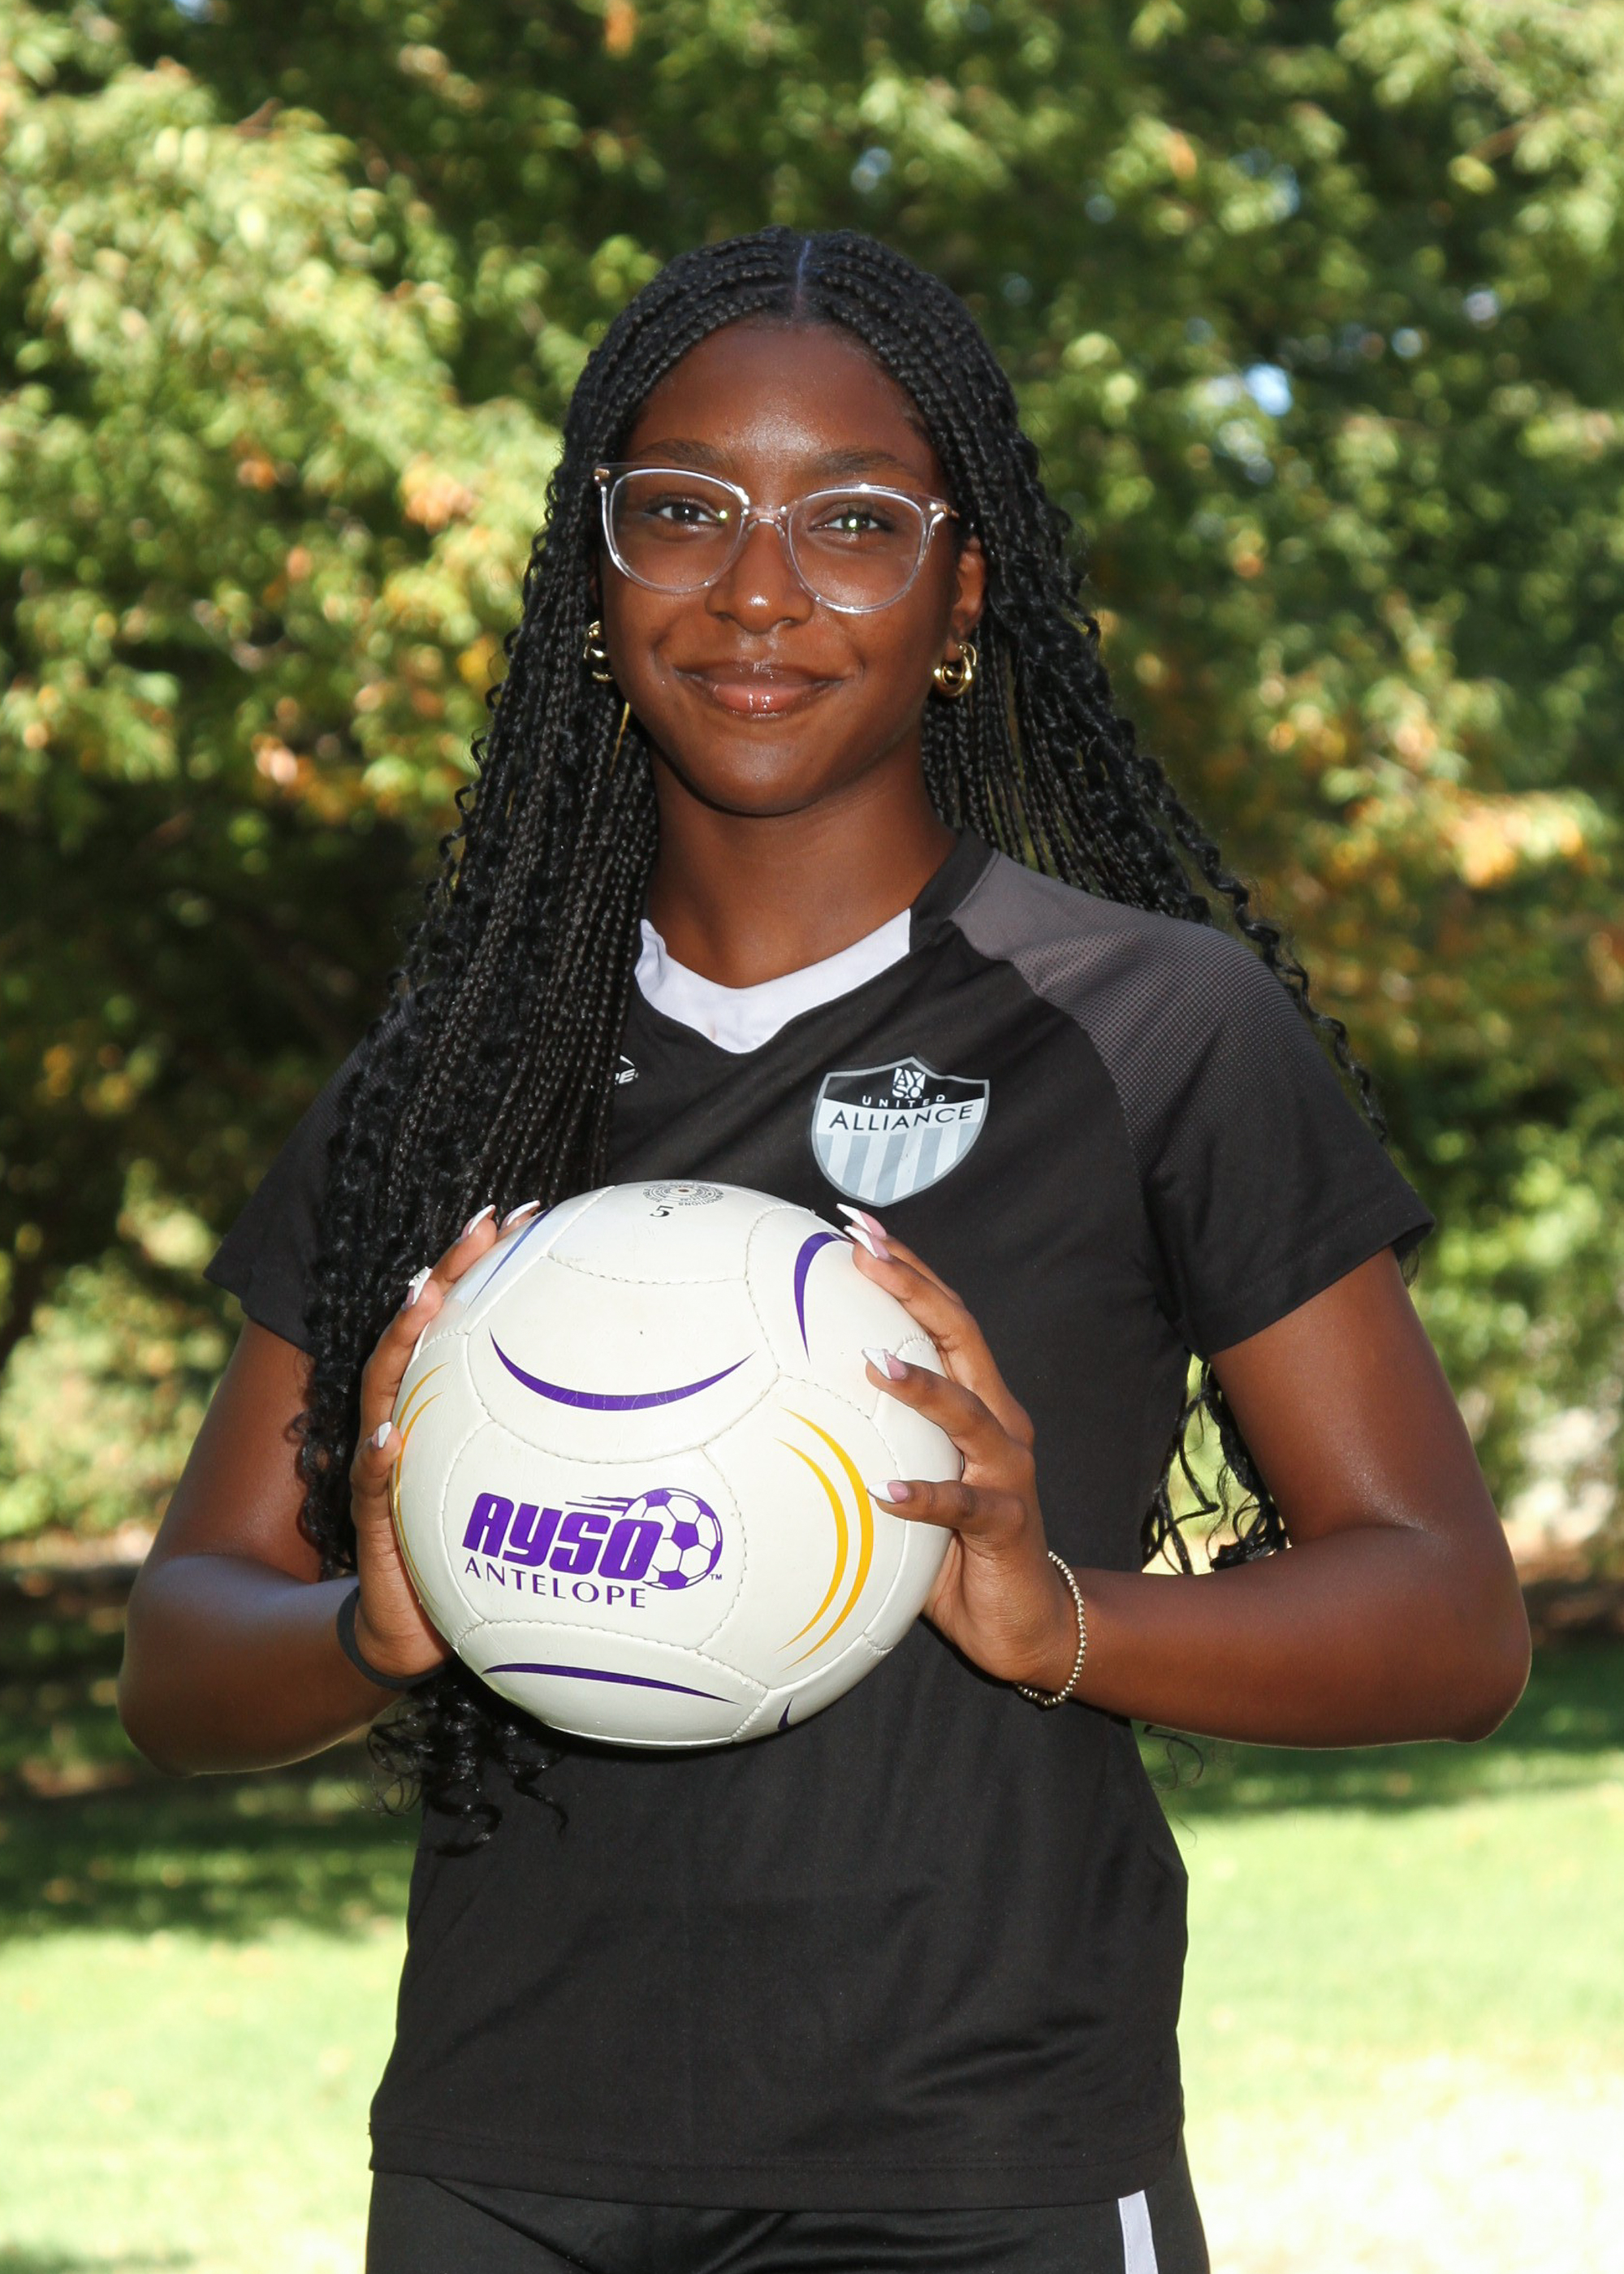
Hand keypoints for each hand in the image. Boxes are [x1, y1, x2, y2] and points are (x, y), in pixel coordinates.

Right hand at [346, 1199, 536, 1681]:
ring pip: (387, 1389)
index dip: (488, 1264)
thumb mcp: (534, 1501)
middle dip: (450, 1272)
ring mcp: (387, 1465)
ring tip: (424, 1299)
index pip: (466, 1319)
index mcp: (451, 1409)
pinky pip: (373, 1486)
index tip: (528, 1211)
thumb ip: (579, 1459)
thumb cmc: (481, 1559)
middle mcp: (413, 1421)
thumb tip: (672, 1417)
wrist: (414, 1629)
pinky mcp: (375, 1520)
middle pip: (424, 1331)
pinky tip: (394, 1437)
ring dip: (403, 1342)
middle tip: (484, 1225)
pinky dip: (380, 1459)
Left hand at [845, 1210, 1080, 1695]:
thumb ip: (865, 1438)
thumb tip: (772, 1405)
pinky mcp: (1007, 1525)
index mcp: (975, 1400)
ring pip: (969, 1413)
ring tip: (874, 1362)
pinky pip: (963, 1508)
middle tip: (864, 1249)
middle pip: (961, 1336)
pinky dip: (926, 1497)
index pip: (942, 1316)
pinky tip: (886, 1492)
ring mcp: (1007, 1471)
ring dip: (921, 1386)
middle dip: (913, 1287)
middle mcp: (997, 1422)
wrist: (1023, 1619)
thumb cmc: (951, 1544)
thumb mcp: (904, 1475)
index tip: (856, 1224)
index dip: (905, 1266)